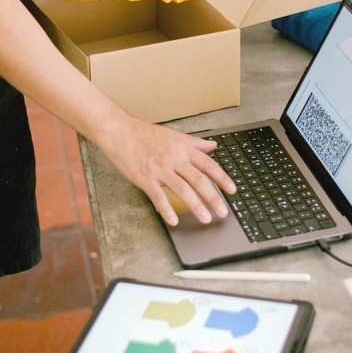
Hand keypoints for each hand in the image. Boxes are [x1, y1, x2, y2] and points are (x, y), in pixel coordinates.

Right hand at [98, 113, 235, 226]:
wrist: (119, 131)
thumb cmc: (144, 134)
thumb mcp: (174, 135)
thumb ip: (194, 143)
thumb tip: (212, 146)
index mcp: (183, 149)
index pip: (208, 165)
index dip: (222, 178)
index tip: (232, 190)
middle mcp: (175, 159)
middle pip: (199, 180)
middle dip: (213, 198)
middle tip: (223, 212)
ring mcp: (160, 169)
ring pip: (183, 190)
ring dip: (196, 206)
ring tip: (205, 218)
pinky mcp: (145, 178)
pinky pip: (159, 196)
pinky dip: (167, 210)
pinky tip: (174, 221)